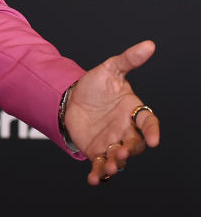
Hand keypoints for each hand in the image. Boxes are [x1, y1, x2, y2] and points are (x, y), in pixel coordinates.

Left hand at [63, 40, 159, 184]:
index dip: (152, 131)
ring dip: (116, 163)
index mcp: (133, 111)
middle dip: (131, 150)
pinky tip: (93, 180)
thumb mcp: (110, 69)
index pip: (148, 122)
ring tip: (109, 166)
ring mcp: (113, 142)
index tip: (153, 140)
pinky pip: (100, 165)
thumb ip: (128, 60)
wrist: (71, 97)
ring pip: (119, 157)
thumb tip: (149, 44)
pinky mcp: (97, 151)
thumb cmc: (96, 84)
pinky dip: (98, 174)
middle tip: (123, 153)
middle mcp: (126, 130)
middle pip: (135, 144)